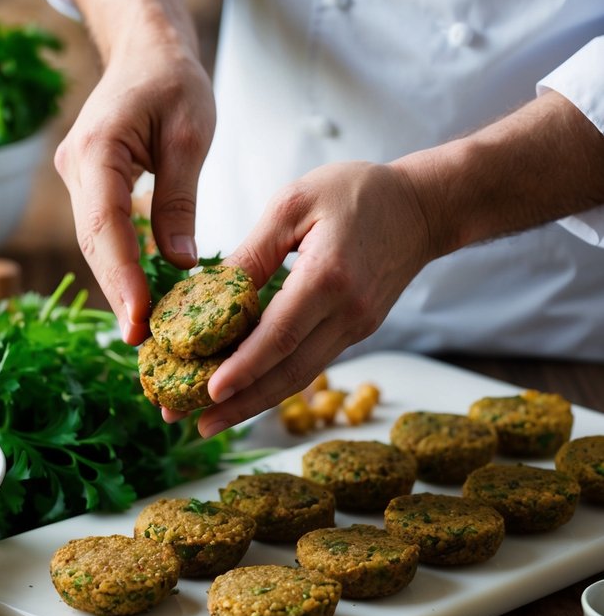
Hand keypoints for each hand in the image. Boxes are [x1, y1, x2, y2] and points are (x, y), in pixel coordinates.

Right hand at [54, 40, 215, 342]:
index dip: (121, 277)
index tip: (139, 318)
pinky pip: (102, 232)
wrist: (146, 49)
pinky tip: (142, 295)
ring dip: (118, 284)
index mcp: (97, 148)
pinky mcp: (88, 184)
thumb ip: (179, 201)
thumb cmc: (172, 80)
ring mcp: (76, 177)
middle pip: (94, 243)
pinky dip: (121, 263)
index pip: (105, 225)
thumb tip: (180, 265)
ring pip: (96, 242)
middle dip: (118, 293)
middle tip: (144, 342)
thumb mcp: (189, 136)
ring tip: (145, 330)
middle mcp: (75, 166)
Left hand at [185, 160, 432, 435]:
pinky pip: (310, 361)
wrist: (421, 208)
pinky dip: (274, 380)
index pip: (280, 335)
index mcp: (329, 277)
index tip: (208, 391)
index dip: (243, 368)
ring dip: (254, 402)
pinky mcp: (356, 330)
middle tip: (192, 423)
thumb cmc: (355, 192)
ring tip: (209, 419)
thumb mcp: (294, 203)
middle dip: (240, 403)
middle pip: (289, 372)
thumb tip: (209, 291)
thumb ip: (253, 251)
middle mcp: (347, 312)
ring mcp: (355, 326)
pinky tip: (244, 390)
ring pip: (300, 375)